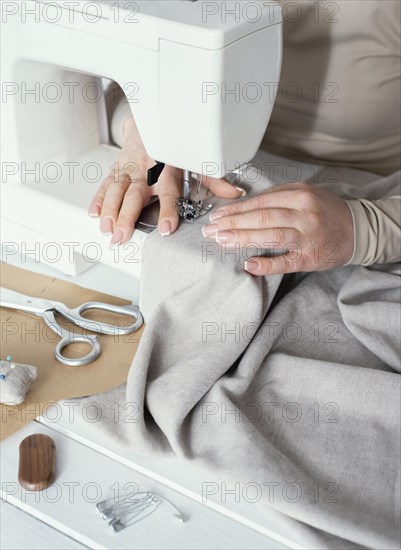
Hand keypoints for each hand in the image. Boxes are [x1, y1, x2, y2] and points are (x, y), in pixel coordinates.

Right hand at [89, 116, 245, 244]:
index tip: (166, 228)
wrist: (152, 118)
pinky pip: (106, 183)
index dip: (167, 210)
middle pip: (135, 194)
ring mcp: (129, 167)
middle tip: (122, 236)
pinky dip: (99, 197)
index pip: (168, 191)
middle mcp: (146, 167)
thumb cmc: (175, 141)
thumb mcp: (196, 156)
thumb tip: (234, 193)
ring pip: (116, 189)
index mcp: (167, 165)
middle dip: (127, 216)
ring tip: (107, 230)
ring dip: (110, 210)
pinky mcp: (117, 167)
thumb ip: (213, 177)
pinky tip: (95, 213)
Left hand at [201, 182, 353, 274]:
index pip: (261, 202)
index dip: (236, 210)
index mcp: (300, 195)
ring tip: (221, 240)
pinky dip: (266, 264)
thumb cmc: (325, 211)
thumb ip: (278, 197)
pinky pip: (285, 262)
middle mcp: (304, 214)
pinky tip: (248, 265)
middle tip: (211, 230)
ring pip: (271, 236)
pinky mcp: (310, 258)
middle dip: (233, 223)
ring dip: (243, 238)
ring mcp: (308, 237)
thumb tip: (244, 206)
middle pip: (262, 217)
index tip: (217, 215)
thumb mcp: (305, 194)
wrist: (357, 230)